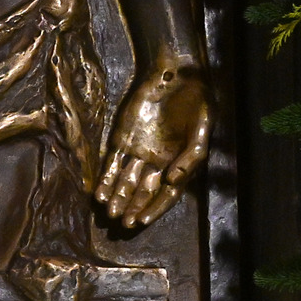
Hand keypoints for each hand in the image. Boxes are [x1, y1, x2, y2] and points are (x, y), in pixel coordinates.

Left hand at [93, 64, 210, 227]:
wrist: (177, 76)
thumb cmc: (195, 104)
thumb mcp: (201, 131)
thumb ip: (190, 158)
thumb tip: (174, 181)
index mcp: (179, 164)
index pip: (166, 194)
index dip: (154, 209)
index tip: (142, 221)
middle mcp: (158, 162)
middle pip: (143, 191)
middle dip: (132, 207)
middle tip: (122, 224)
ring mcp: (139, 151)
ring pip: (125, 180)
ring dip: (117, 197)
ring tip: (109, 213)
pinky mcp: (123, 138)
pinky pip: (112, 162)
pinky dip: (106, 178)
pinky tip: (99, 193)